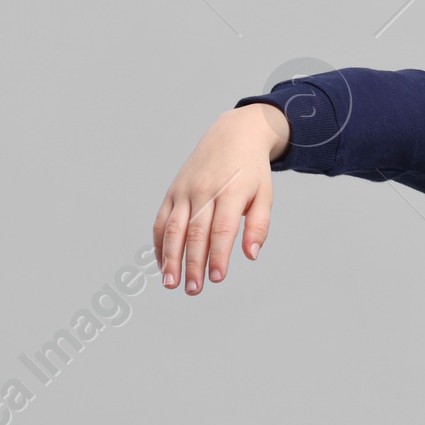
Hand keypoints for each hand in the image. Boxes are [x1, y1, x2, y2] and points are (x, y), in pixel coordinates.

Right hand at [152, 103, 288, 292]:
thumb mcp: (265, 194)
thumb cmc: (251, 171)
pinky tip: (162, 263)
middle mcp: (204, 190)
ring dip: (170, 257)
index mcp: (230, 192)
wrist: (232, 135)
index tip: (216, 278)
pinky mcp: (173, 191)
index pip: (222, 230)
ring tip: (170, 282)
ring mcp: (185, 190)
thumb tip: (251, 255)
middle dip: (192, 263)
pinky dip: (160, 242)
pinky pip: (162, 219)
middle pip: (195, 232)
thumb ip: (259, 225)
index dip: (218, 256)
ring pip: (173, 227)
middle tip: (192, 289)